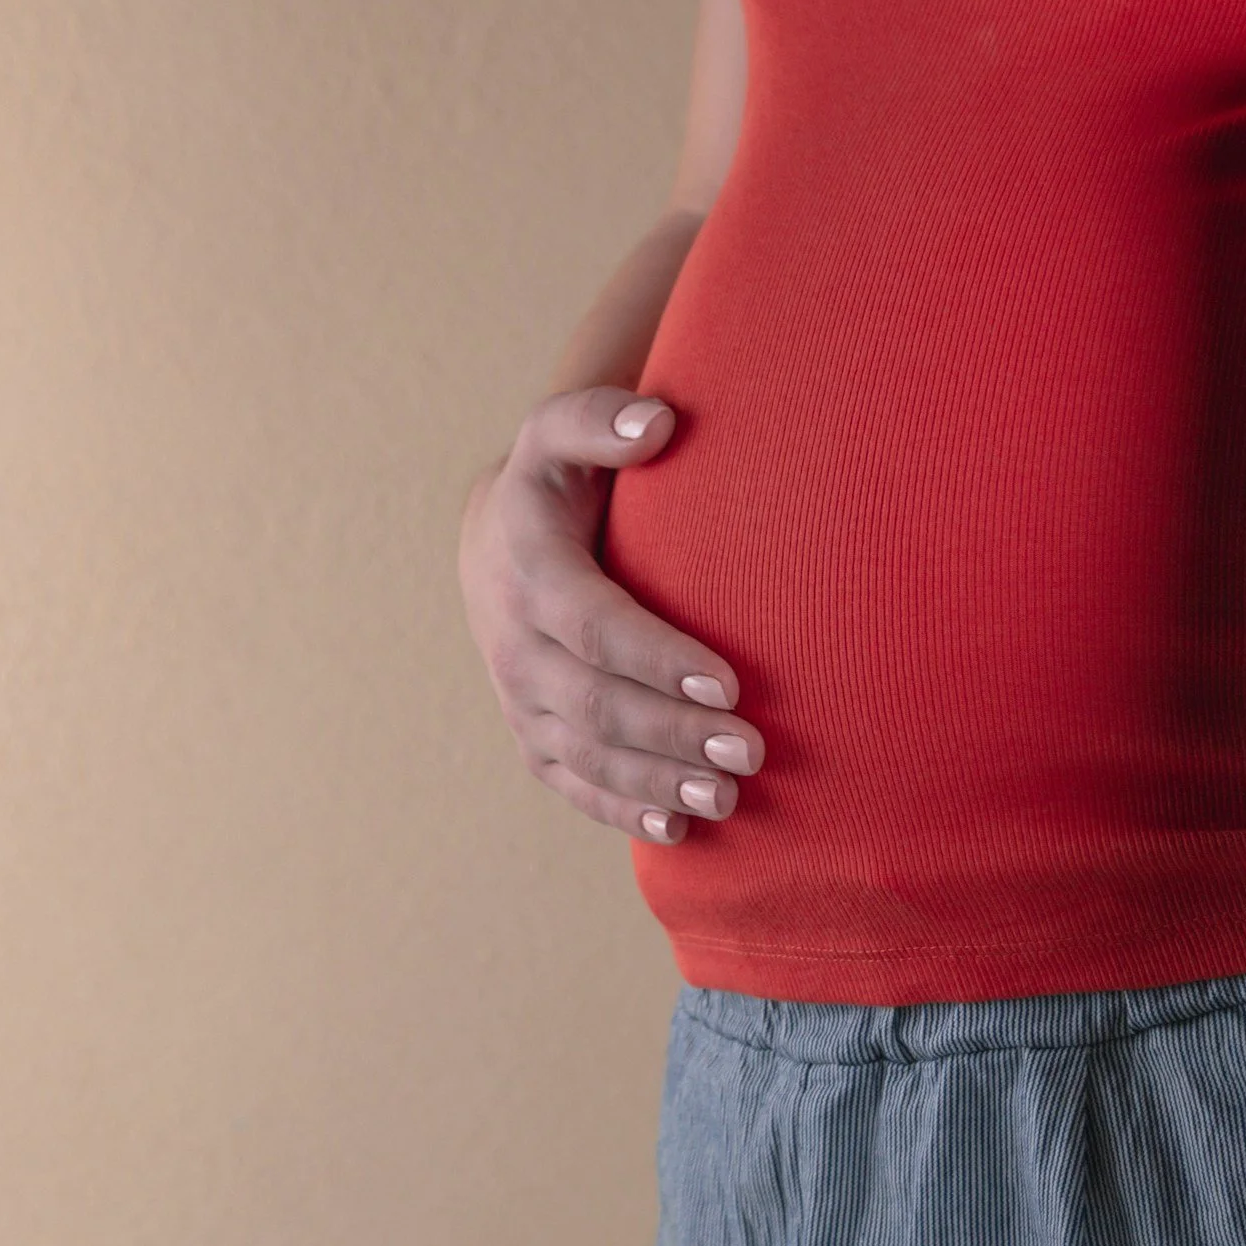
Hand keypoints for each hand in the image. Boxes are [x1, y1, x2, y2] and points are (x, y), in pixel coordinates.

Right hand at [459, 385, 762, 843]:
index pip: (594, 626)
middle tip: (750, 749)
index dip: (658, 658)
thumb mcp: (562, 435)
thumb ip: (601, 418)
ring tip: (728, 797)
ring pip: (584, 753)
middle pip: (595, 702)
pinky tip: (678, 827)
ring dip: (655, 780)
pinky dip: (620, 808)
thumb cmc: (558, 483)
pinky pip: (570, 782)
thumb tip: (657, 421)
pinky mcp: (530, 734)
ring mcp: (518, 696)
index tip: (729, 681)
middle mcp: (513, 641)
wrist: (495, 538)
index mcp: (528, 570)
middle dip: (673, 731)